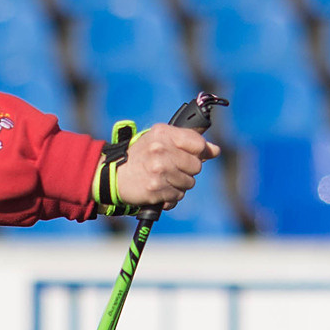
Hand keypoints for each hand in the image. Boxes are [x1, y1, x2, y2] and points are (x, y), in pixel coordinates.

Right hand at [90, 120, 220, 215]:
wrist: (114, 175)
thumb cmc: (141, 156)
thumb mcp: (160, 139)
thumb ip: (188, 141)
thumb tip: (215, 150)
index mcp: (163, 133)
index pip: (198, 143)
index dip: (200, 151)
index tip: (193, 154)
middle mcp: (160, 150)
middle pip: (196, 165)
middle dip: (187, 169)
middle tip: (170, 168)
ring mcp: (158, 170)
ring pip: (189, 182)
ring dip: (179, 184)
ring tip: (163, 178)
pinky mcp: (155, 189)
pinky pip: (178, 196)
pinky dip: (171, 196)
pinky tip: (159, 189)